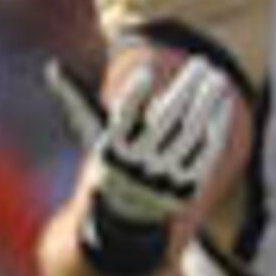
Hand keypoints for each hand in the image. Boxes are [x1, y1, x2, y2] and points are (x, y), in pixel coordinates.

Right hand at [89, 52, 237, 227]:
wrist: (128, 212)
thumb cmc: (111, 157)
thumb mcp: (93, 133)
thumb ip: (78, 99)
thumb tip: (53, 66)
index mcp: (110, 151)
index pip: (122, 119)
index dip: (133, 95)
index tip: (147, 71)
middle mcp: (135, 166)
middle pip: (164, 121)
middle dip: (185, 89)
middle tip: (200, 63)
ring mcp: (163, 177)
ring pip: (189, 133)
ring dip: (207, 102)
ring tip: (217, 76)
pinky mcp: (186, 186)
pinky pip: (206, 151)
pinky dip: (216, 124)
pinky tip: (223, 101)